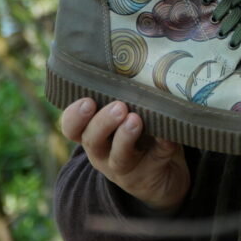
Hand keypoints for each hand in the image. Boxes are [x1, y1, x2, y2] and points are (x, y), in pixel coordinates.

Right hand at [61, 97, 189, 211]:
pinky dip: (164, 144)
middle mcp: (103, 154)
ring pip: (119, 156)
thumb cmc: (140, 135)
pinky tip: (168, 133)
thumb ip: (126, 97)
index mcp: (93, 136)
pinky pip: (157, 157)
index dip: (74, 116)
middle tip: (119, 107)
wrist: (163, 176)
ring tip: (135, 120)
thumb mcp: (126, 117)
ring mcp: (126, 167)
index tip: (87, 101)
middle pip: (92, 140)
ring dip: (125, 137)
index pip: (72, 128)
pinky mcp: (151, 173)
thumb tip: (139, 63)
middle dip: (103, 122)